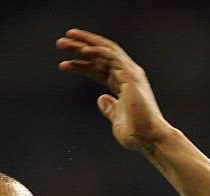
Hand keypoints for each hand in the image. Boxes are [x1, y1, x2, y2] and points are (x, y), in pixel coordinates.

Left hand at [56, 28, 172, 151]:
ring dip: (83, 44)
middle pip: (99, 56)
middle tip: (60, 44)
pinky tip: (83, 50)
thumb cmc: (136, 134)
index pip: (99, 70)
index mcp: (123, 85)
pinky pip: (112, 57)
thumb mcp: (116, 120)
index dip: (81, 65)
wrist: (149, 139)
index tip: (63, 65)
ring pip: (104, 51)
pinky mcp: (131, 76)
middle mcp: (127, 75)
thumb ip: (110, 109)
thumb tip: (101, 99)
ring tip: (64, 42)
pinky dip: (97, 51)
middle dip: (79, 48)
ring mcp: (130, 74)